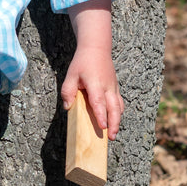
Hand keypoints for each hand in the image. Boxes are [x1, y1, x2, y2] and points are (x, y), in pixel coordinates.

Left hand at [64, 0, 122, 139]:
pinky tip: (114, 120)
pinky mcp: (115, 88)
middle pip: (114, 108)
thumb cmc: (82, 62)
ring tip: (113, 133)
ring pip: (119, 106)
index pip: (99, 102)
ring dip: (117, 120)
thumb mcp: (71, 75)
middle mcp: (107, 87)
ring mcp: (113, 87)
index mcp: (95, 84)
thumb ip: (68, 91)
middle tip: (111, 137)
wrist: (97, 48)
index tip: (103, 127)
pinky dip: (118, 112)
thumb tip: (67, 107)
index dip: (101, 115)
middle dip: (114, 123)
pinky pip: (119, 102)